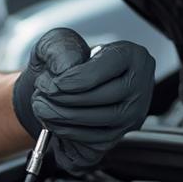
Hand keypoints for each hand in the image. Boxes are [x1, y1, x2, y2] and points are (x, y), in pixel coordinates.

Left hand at [12, 28, 154, 172]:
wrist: (61, 85)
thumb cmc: (64, 62)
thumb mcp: (57, 42)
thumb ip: (59, 48)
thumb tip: (64, 69)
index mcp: (132, 56)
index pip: (109, 66)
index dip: (78, 77)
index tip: (55, 82)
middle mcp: (140, 85)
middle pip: (108, 96)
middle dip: (68, 99)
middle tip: (42, 96)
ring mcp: (134, 113)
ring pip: (103, 120)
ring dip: (66, 117)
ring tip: (43, 108)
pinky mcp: (121, 134)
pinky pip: (98, 139)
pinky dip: (72, 133)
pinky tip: (54, 122)